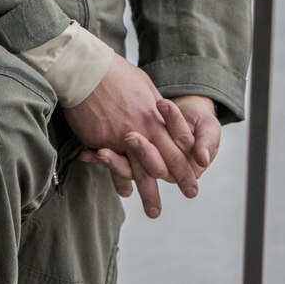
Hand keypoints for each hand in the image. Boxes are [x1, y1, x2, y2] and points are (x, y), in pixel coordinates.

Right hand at [64, 58, 198, 218]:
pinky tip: (124, 192)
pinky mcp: (102, 141)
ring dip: (148, 193)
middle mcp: (142, 130)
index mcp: (154, 116)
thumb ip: (153, 105)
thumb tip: (161, 112)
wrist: (86, 71)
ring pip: (139, 171)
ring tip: (155, 212)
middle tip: (192, 194)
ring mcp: (121, 137)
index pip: (177, 143)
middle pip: (164, 161)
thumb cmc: (115, 73)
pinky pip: (114, 165)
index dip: (188, 160)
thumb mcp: (143, 86)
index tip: (198, 171)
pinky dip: (119, 180)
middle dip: (180, 179)